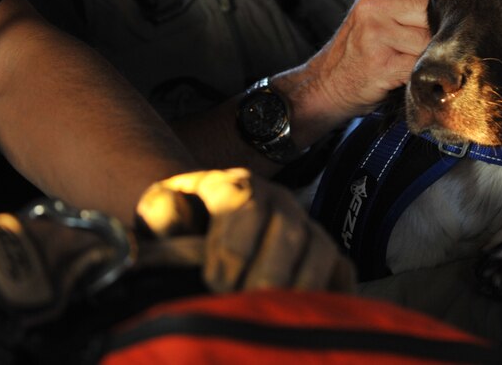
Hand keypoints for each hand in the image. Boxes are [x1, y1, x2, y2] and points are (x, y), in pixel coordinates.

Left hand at [136, 169, 356, 293]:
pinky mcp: (323, 251)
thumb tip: (178, 221)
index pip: (244, 204)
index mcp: (235, 184)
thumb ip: (161, 212)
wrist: (201, 228)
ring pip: (319, 249)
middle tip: (242, 304)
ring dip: (298, 285)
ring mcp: (305, 224)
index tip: (215, 282)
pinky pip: (342, 269)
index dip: (232, 245)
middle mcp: (277, 199)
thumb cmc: (179, 228)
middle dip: (266, 272)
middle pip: (288, 229)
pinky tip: (309, 316)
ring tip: (272, 313)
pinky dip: (333, 292)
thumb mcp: (159, 213)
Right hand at [279, 0, 431, 130]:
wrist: (328, 83)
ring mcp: (375, 33)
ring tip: (415, 60)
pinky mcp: (381, 62)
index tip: (444, 19)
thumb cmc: (362, 46)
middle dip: (437, 31)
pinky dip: (422, 72)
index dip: (442, 5)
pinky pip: (420, 64)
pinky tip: (410, 74)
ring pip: (429, 40)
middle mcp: (373, 3)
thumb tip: (460, 0)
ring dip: (429, 55)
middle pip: (431, 11)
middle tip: (431, 45)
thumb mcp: (378, 10)